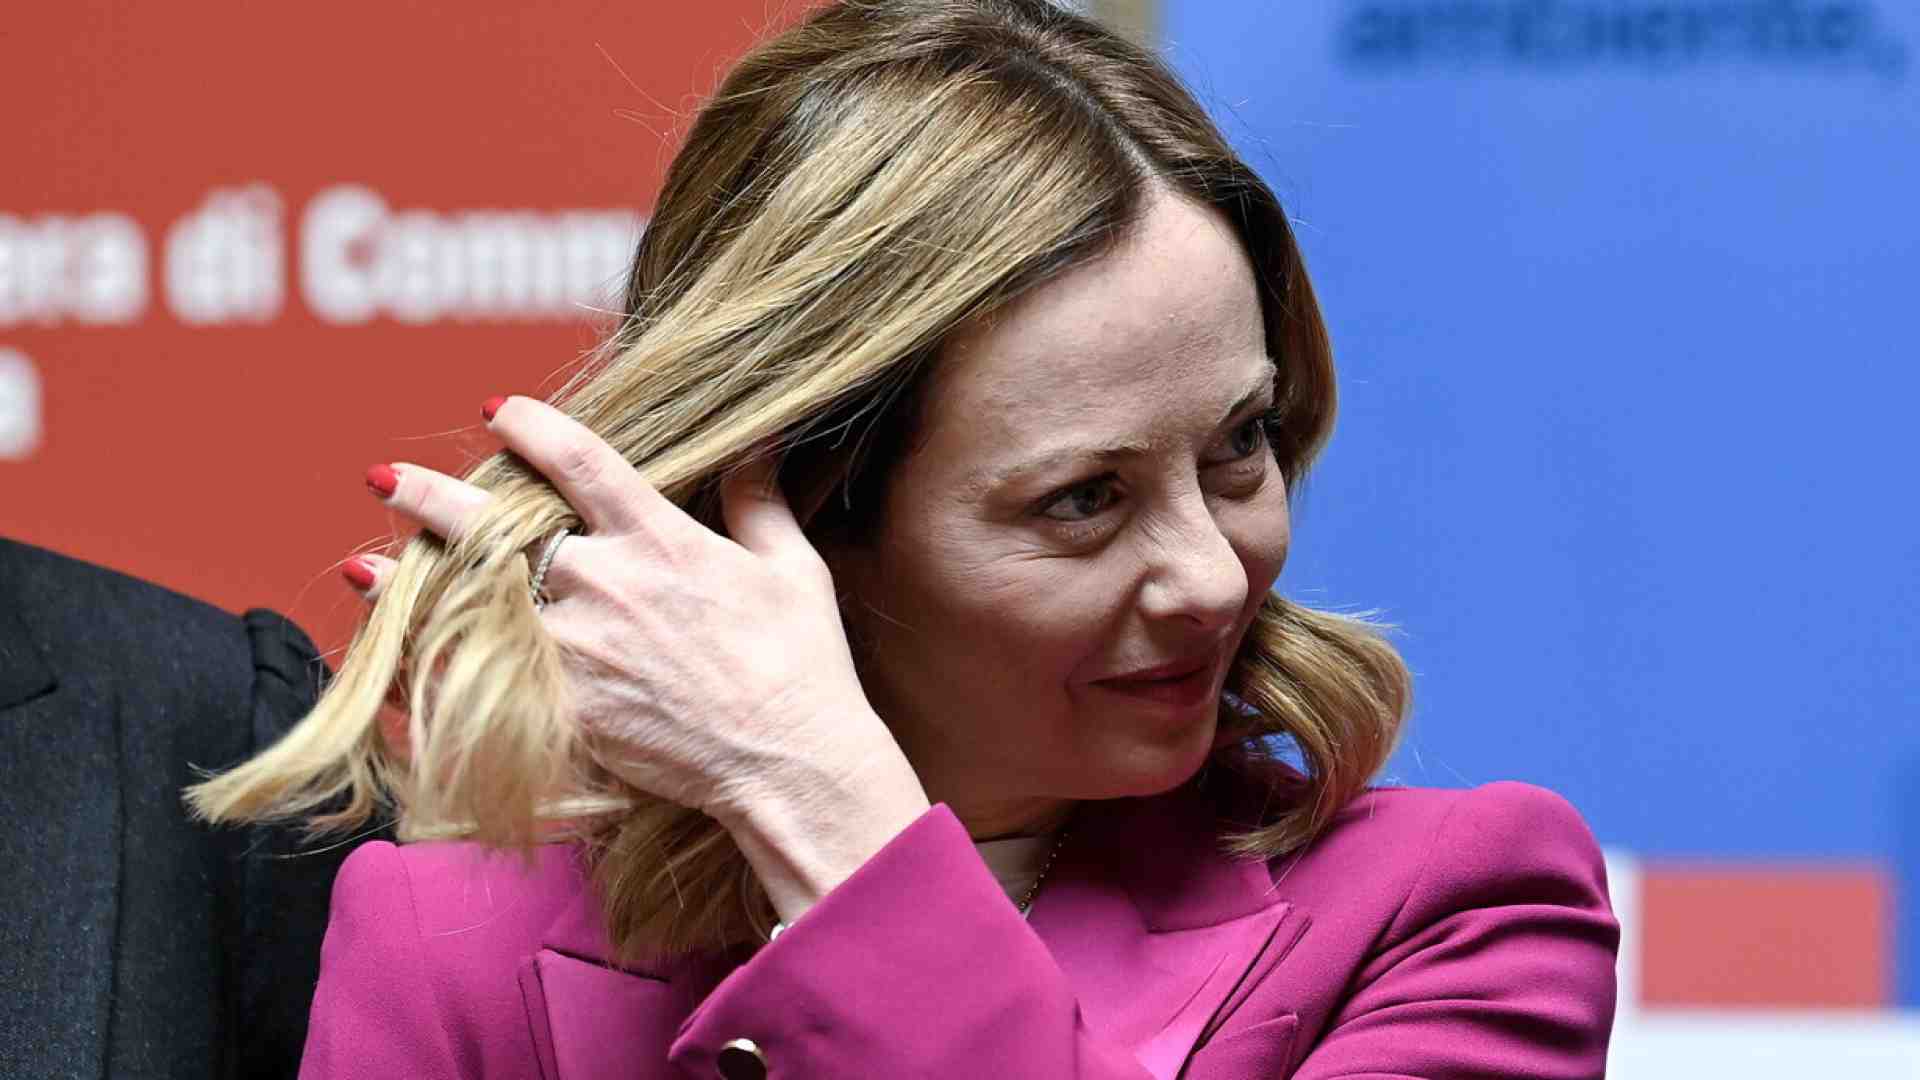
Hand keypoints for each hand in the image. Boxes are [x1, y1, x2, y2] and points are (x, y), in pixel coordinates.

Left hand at [348, 395, 929, 920]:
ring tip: (365, 570)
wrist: (788, 762)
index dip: (531, 427)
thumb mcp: (791, 568)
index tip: (499, 412)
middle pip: (496, 528)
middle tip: (384, 478)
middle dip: (431, 499)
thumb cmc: (801, 665)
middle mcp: (605, 583)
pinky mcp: (563, 709)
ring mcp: (577, 649)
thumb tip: (758, 443)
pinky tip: (391, 660)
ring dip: (412, 585)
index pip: (580, 460)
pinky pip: (480, 684)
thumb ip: (760, 502)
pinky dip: (429, 672)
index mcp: (659, 538)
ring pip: (472, 605)